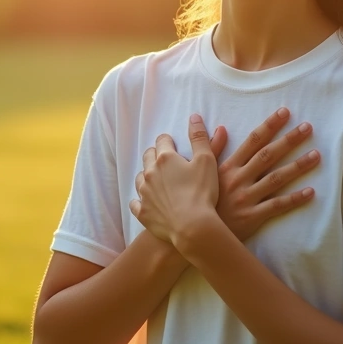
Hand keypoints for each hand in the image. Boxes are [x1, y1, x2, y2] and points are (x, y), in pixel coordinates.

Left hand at [128, 117, 220, 246]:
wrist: (192, 226)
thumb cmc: (202, 192)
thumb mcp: (207, 160)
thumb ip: (200, 137)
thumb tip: (194, 117)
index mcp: (165, 158)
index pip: (162, 140)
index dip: (169, 141)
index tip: (174, 145)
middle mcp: (149, 173)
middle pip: (148, 156)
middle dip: (156, 154)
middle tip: (166, 160)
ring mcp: (143, 193)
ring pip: (140, 178)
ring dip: (147, 176)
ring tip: (158, 180)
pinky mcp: (142, 212)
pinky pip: (135, 203)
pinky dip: (140, 201)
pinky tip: (145, 202)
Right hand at [210, 108, 319, 240]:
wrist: (194, 231)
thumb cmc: (201, 200)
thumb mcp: (203, 172)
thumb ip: (212, 149)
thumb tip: (221, 128)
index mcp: (228, 166)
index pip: (253, 141)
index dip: (269, 126)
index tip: (285, 113)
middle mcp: (239, 179)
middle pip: (267, 155)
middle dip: (288, 140)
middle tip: (308, 128)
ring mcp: (246, 197)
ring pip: (276, 178)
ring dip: (297, 166)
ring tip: (316, 155)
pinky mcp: (252, 216)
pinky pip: (276, 206)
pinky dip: (294, 199)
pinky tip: (310, 192)